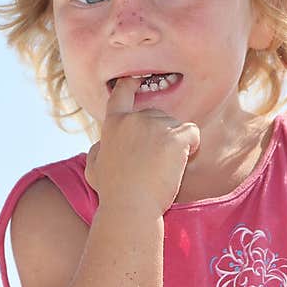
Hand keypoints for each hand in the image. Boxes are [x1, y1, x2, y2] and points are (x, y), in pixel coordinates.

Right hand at [84, 77, 200, 217]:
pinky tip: (180, 164)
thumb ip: (98, 151)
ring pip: (176, 126)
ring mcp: (155, 125)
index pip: (121, 95)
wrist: (131, 207)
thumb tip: (102, 145)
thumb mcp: (93, 170)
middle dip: (161, 135)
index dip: (129, 84)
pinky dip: (192, 147)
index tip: (135, 79)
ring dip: (176, 145)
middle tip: (154, 164)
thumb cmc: (113, 194)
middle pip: (157, 116)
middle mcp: (134, 119)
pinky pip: (192, 134)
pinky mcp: (174, 136)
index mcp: (114, 124)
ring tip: (164, 169)